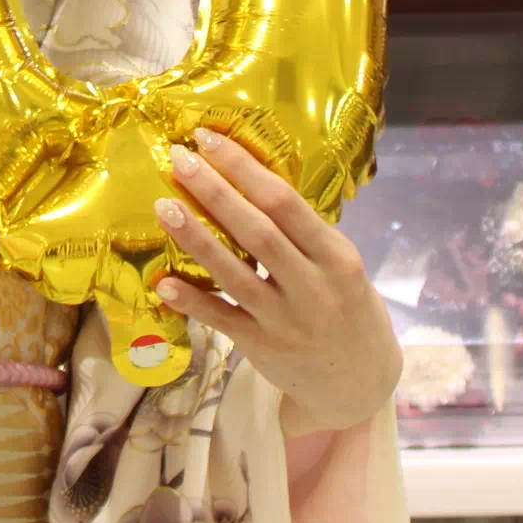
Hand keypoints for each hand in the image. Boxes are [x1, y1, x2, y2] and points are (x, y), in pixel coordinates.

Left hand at [154, 129, 400, 436]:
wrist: (359, 382)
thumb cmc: (347, 308)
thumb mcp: (342, 265)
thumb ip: (304, 233)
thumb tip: (248, 179)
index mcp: (336, 257)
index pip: (286, 203)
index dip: (244, 169)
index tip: (209, 140)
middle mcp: (313, 287)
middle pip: (257, 232)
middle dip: (215, 192)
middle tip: (179, 159)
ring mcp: (285, 321)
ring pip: (234, 274)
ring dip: (195, 239)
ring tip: (163, 206)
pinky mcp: (262, 347)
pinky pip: (221, 319)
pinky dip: (192, 300)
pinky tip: (163, 281)